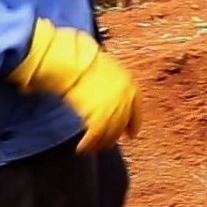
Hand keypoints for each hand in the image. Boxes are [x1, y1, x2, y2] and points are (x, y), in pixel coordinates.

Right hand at [8, 20, 140, 153]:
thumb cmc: (78, 57)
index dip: (133, 122)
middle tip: (106, 145)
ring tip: (90, 149)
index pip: (135, 108)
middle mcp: (124, 96)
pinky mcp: (99, 117)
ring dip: (100, 143)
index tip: (132, 134)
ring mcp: (114, 107)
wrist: (70, 60)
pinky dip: (89, 145)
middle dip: (114, 136)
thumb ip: (104, 79)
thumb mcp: (100, 66)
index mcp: (127, 83)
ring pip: (110, 133)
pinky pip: (96, 136)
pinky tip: (82, 149)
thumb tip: (95, 86)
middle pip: (122, 123)